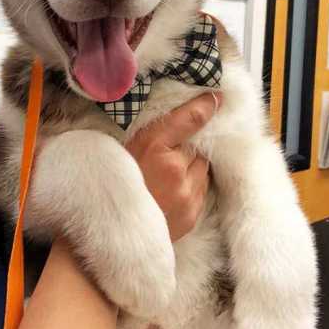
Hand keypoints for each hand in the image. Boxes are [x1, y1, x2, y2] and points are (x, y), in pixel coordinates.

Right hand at [125, 93, 220, 241]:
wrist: (112, 231)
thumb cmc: (113, 185)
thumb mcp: (126, 148)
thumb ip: (154, 131)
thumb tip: (184, 110)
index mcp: (153, 148)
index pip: (188, 120)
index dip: (202, 106)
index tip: (216, 97)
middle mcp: (174, 170)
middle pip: (197, 147)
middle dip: (188, 147)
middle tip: (170, 152)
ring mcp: (186, 194)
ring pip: (202, 168)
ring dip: (192, 167)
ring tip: (170, 174)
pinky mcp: (192, 214)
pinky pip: (202, 190)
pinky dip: (192, 186)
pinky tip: (174, 190)